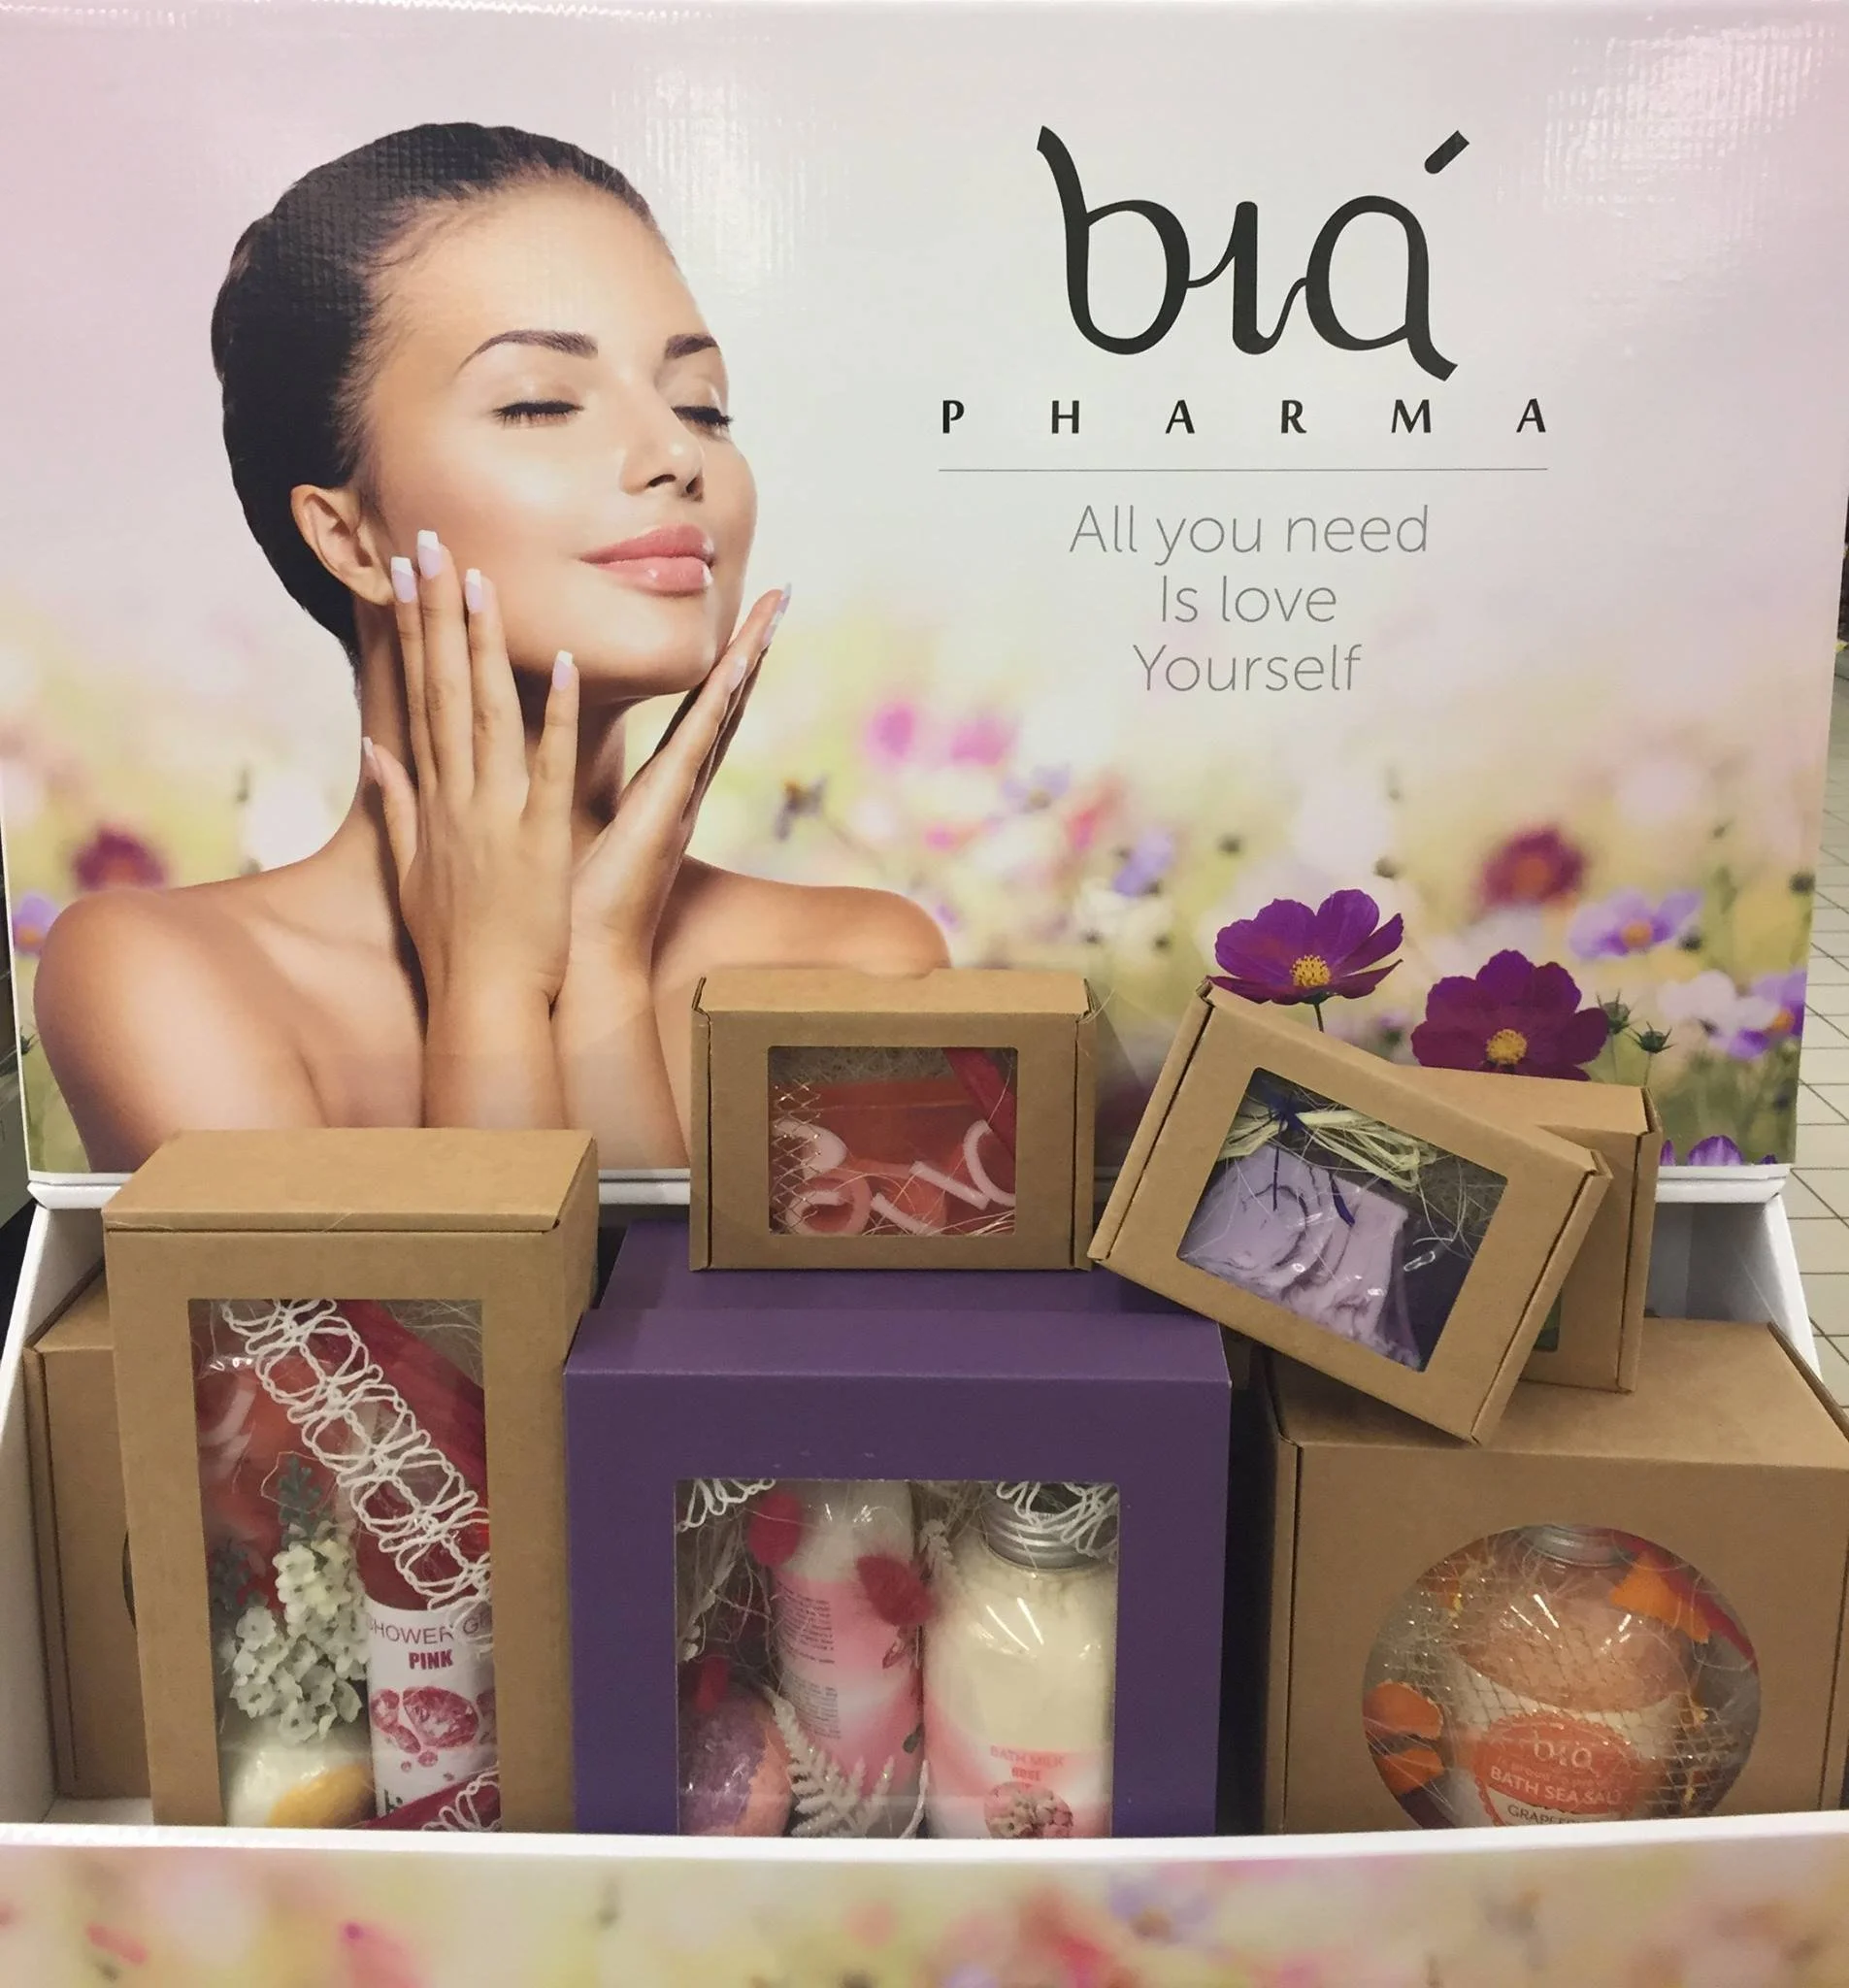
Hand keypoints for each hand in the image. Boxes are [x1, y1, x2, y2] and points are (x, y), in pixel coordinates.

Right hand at [363, 532, 577, 1013]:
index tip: (400, 574)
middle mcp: (456, 797)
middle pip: (443, 690)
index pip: (417, 698)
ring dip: (483, 645)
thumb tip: (372, 754)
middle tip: (425, 544)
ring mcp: (495, 815)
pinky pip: (546, 767)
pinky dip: (553, 716)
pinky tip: (560, 663)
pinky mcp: (539, 839)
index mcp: (433, 799)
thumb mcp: (412, 873)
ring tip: (479, 580)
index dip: (408, 634)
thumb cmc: (457, 946)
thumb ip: (396, 807)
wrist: (482, 1003)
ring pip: (488, 714)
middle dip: (434, 614)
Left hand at [567, 584, 787, 979]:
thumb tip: (544, 763)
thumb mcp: (565, 833)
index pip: (695, 714)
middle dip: (752, 649)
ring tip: (772, 611)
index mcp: (659, 794)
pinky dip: (716, 707)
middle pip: (722, 705)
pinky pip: (695, 750)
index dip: (720, 665)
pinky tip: (735, 665)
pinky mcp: (665, 816)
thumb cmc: (566, 913)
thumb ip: (561, 791)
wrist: (575, 970)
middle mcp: (679, 792)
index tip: (740, 617)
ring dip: (748, 661)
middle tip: (778, 594)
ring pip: (719, 716)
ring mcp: (679, 802)